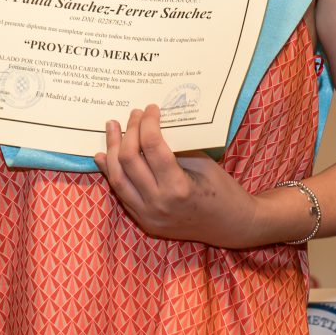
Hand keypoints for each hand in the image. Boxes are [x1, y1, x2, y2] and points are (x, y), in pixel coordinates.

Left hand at [95, 105, 288, 248]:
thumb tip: (152, 125)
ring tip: (112, 128)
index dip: (148, 122)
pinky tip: (104, 155)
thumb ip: (175, 147)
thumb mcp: (204, 163)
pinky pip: (121, 193)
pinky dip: (111, 172)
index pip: (152, 146)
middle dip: (129, 132)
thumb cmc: (223, 191)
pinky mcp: (143, 221)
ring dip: (112, 150)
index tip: (151, 108)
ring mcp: (147, 215)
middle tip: (134, 115)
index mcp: (177, 187)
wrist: (231, 226)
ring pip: (117, 178)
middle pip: (129, 160)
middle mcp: (157, 203)